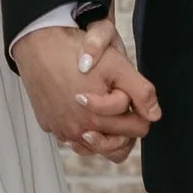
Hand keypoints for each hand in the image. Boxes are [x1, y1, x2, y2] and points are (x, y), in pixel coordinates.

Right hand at [14, 17, 160, 161]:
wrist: (38, 44)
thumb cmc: (76, 52)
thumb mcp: (118, 67)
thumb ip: (141, 93)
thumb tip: (155, 116)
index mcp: (98, 122)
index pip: (138, 130)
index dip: (140, 110)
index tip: (131, 94)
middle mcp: (77, 133)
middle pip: (118, 144)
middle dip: (124, 123)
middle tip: (120, 100)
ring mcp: (62, 132)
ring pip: (94, 147)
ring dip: (105, 133)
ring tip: (105, 111)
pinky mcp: (50, 126)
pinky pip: (73, 139)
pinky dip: (82, 129)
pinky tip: (84, 111)